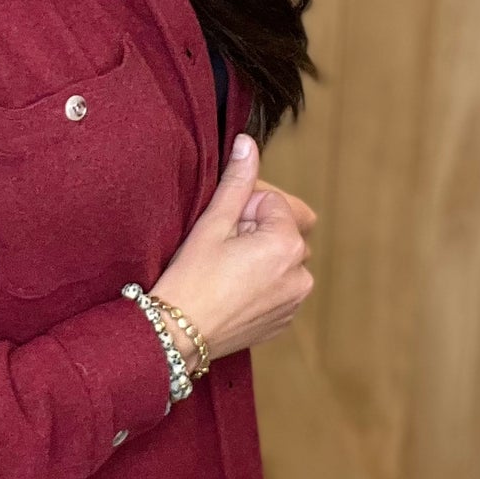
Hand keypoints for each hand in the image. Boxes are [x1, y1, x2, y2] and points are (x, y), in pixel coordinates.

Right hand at [149, 135, 313, 369]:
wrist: (178, 336)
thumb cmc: (191, 278)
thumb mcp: (212, 224)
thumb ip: (237, 181)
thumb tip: (247, 142)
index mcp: (287, 245)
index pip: (272, 203)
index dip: (242, 211)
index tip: (220, 231)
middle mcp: (301, 273)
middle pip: (282, 230)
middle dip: (256, 231)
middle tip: (221, 250)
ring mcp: (295, 300)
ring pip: (281, 259)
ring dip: (261, 256)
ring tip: (225, 271)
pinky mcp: (284, 319)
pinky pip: (279, 287)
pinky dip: (262, 283)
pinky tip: (231, 290)